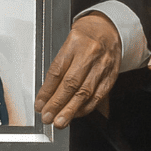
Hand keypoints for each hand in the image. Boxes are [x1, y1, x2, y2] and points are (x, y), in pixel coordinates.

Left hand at [35, 12, 120, 127]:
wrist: (108, 29)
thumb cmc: (84, 37)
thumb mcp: (68, 43)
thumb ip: (59, 66)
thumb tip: (46, 93)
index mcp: (74, 43)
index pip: (57, 71)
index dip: (47, 91)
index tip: (39, 104)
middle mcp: (90, 54)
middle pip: (71, 83)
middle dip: (58, 103)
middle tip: (47, 117)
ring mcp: (103, 65)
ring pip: (85, 92)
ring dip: (71, 110)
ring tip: (60, 121)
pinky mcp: (111, 75)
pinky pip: (98, 95)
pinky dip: (86, 107)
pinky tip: (76, 114)